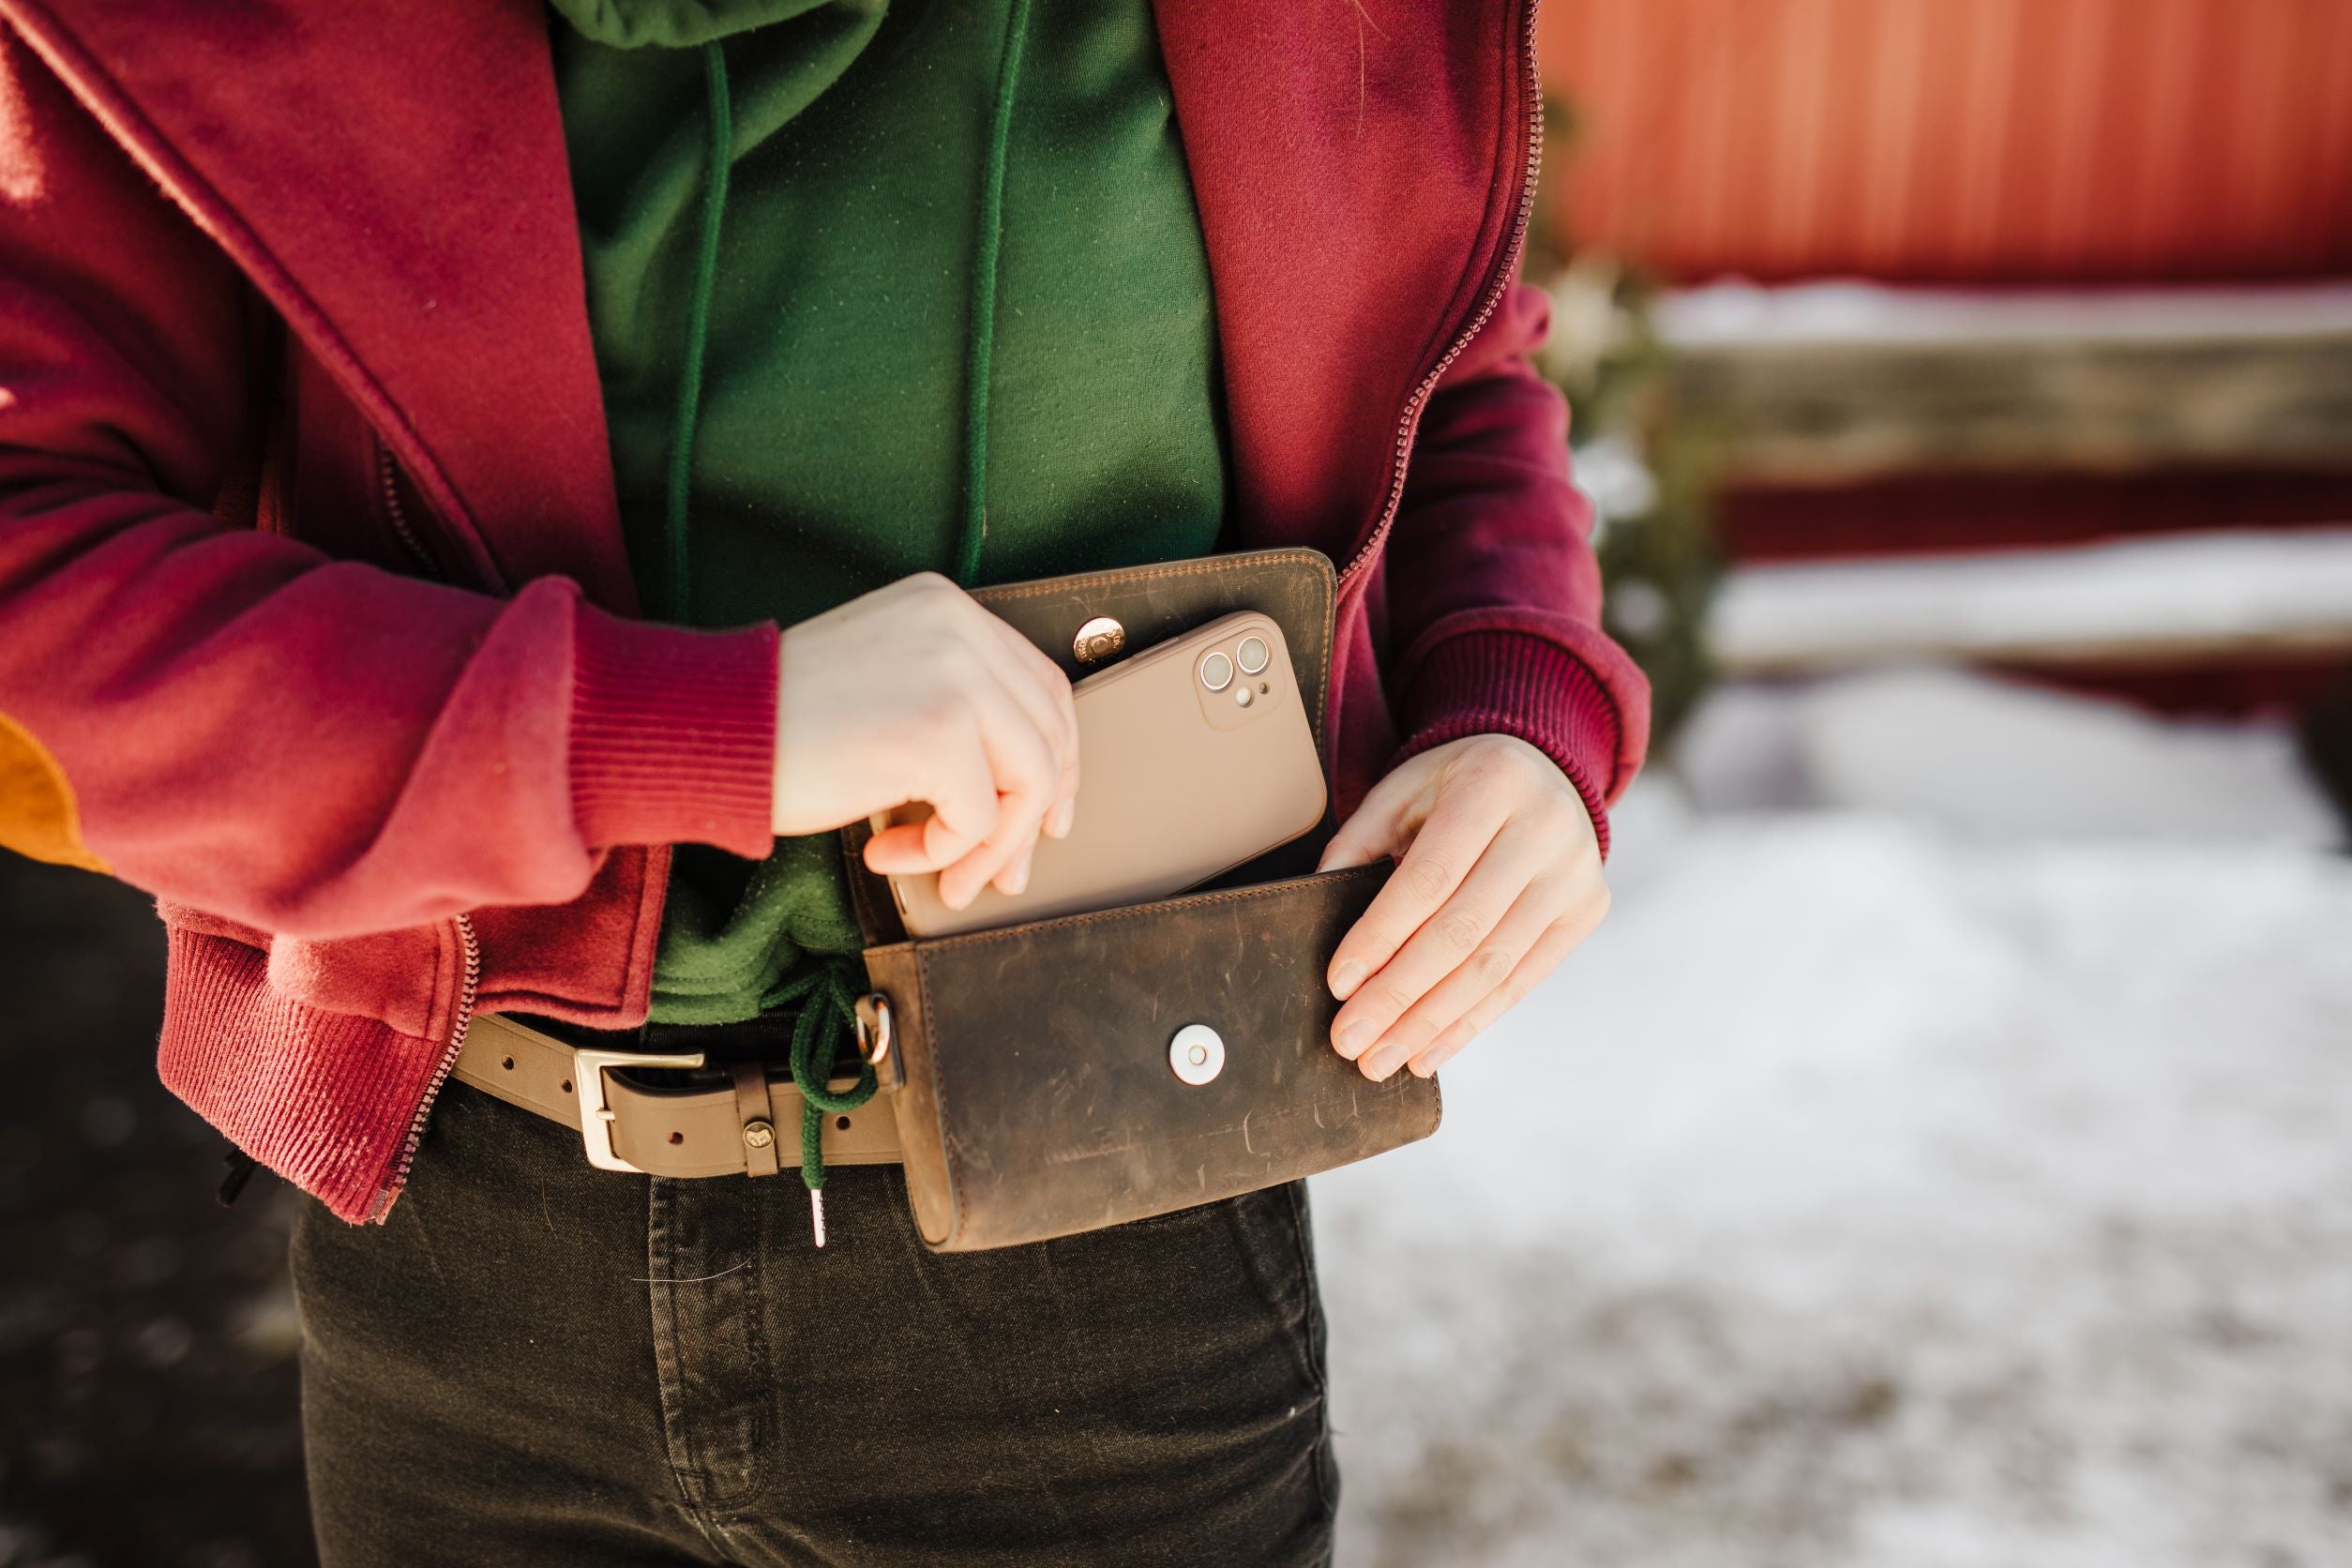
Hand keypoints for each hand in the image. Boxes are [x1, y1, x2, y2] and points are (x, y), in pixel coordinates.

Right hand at [773, 572, 1079, 908]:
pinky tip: (883, 852)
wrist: (704, 729)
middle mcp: (959, 628)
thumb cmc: (778, 721)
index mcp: (946, 608)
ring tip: (945, 877)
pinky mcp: (938, 732)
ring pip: (1027, 781)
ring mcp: (954, 676)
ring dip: (990, 848)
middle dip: (1033, 816)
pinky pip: (977, 819)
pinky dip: (939, 853)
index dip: (1055, 758)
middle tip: (1007, 869)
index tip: (1045, 812)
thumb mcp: (882, 683)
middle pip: (1047, 734)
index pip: (1041, 685)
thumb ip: (948, 707)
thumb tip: (1020, 791)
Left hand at [1318, 734, 1608, 1080]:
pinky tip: (1429, 1051)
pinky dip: (1471, 1022)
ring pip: (1493, 966)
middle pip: (1462, 931)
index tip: (1340, 983)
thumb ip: (1359, 845)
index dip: (1382, 935)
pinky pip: (1522, 980)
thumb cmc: (1454, 785)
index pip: (1428, 878)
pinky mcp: (1586, 911)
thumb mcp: (1402, 791)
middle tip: (1351, 1041)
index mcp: (1492, 784)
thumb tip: (1316, 911)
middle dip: (1399, 995)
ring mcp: (1573, 874)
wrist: (1542, 769)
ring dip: (1431, 1023)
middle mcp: (1544, 828)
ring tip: (1383, 1059)